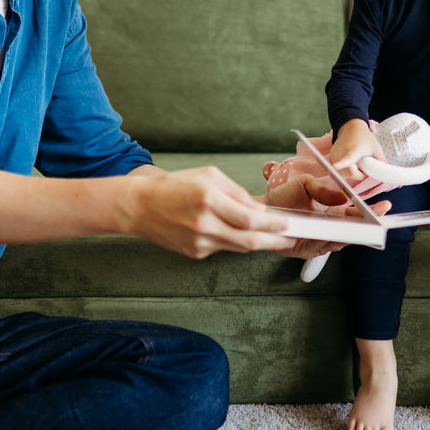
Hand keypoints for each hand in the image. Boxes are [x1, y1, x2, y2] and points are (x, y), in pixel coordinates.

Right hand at [120, 166, 291, 258]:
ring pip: (238, 247)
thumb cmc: (174, 186)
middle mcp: (204, 224)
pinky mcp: (194, 253)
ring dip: (257, 242)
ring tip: (272, 236)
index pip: (250, 219)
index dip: (273, 225)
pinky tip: (231, 231)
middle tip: (290, 239)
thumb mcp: (209, 176)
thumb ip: (236, 192)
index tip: (288, 225)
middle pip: (249, 240)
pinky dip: (232, 240)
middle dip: (274, 241)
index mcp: (208, 200)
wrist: (139, 207)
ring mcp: (199, 242)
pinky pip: (222, 248)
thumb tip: (259, 210)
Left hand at [263, 174, 390, 258]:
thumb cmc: (284, 196)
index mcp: (333, 211)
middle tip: (379, 221)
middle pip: (354, 230)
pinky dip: (331, 242)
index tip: (385, 205)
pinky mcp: (308, 250)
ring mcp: (320, 240)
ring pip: (342, 240)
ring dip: (352, 235)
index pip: (357, 213)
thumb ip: (323, 189)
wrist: (261, 210)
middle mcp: (329, 227)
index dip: (372, 211)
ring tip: (363, 227)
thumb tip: (343, 197)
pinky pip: (323, 248)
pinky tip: (338, 235)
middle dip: (368, 226)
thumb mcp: (305, 184)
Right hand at [326, 118, 385, 183]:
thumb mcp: (376, 147)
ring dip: (352, 173)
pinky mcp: (331, 157)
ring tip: (357, 164)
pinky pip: (339, 170)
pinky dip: (345, 170)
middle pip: (349, 174)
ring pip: (343, 174)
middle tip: (364, 167)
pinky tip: (350, 163)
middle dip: (359, 175)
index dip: (341, 164)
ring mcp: (335, 155)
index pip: (346, 159)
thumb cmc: (363, 136)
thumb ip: (381, 160)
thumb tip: (386, 171)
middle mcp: (341, 153)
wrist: (350, 127)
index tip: (335, 166)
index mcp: (353, 150)